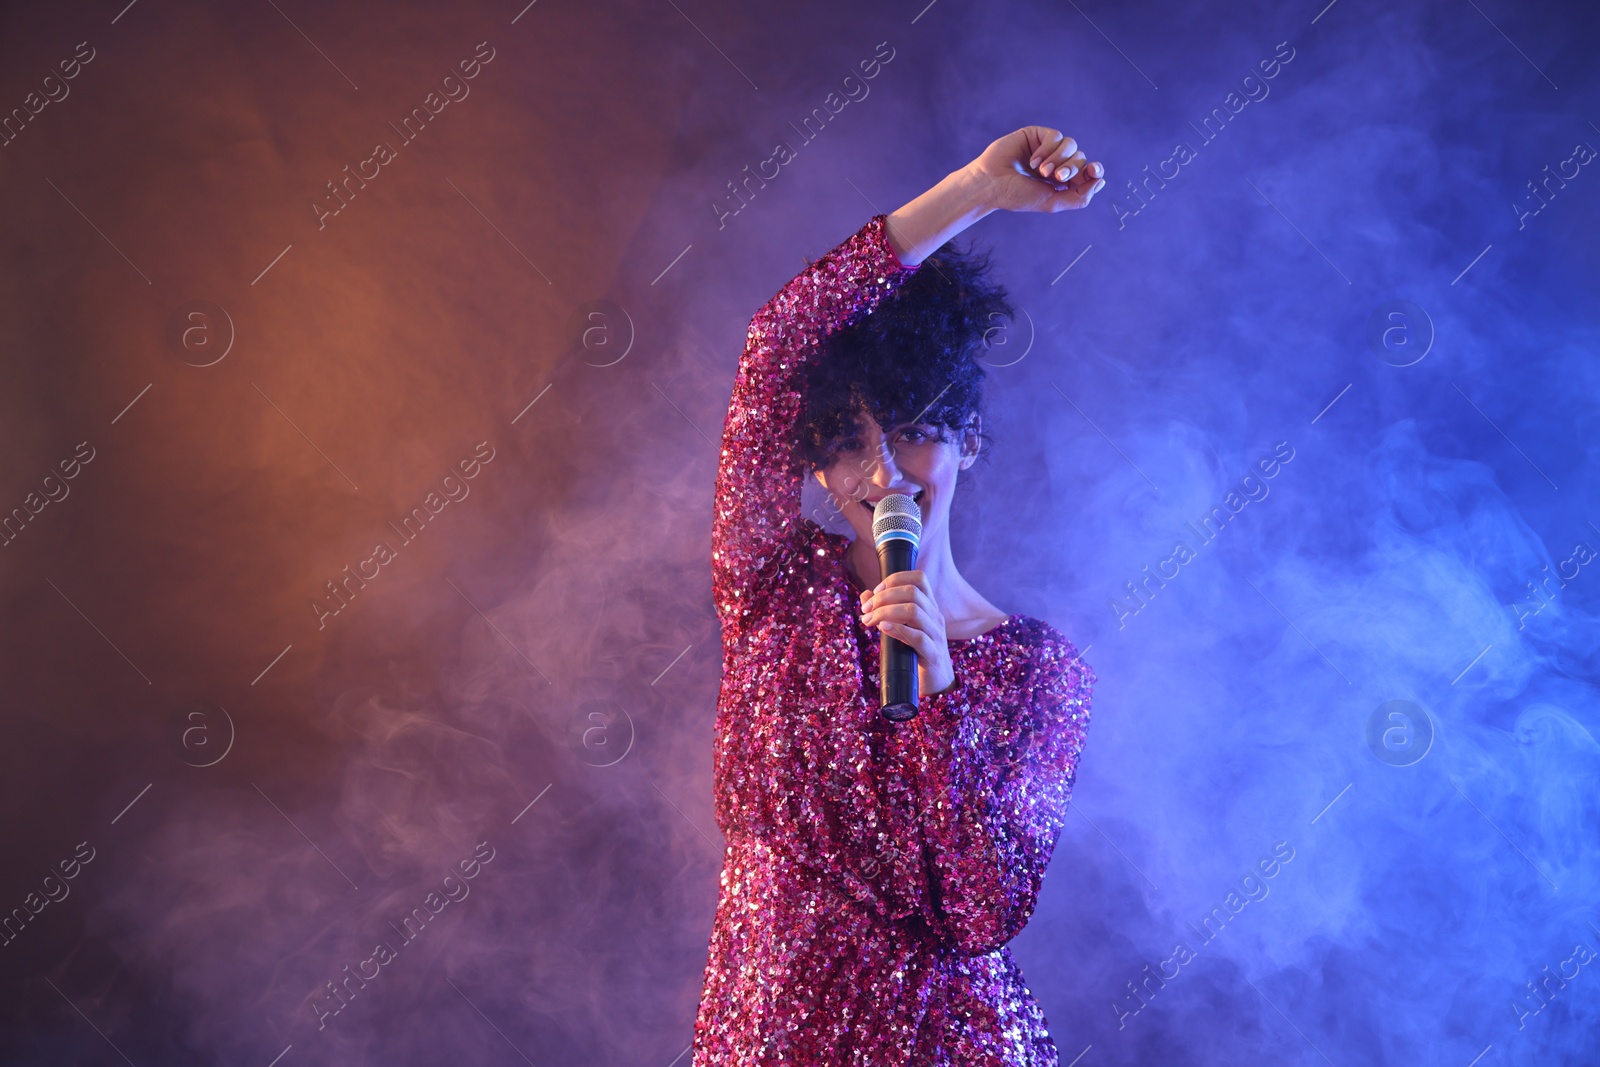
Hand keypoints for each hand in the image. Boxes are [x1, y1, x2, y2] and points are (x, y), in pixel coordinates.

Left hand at [859, 569, 955, 696]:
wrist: (936, 682)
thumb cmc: (916, 651)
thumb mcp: (901, 626)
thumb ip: (885, 609)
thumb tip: (866, 595)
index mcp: (929, 606)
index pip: (919, 578)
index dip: (895, 579)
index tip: (875, 591)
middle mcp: (935, 616)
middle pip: (912, 592)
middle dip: (883, 597)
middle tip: (865, 610)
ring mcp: (936, 634)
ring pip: (914, 611)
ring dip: (886, 612)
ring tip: (869, 621)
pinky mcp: (933, 654)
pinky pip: (918, 637)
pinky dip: (898, 630)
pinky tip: (883, 629)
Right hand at [964, 126, 1105, 213]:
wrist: (991, 184)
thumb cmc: (1017, 196)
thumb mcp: (1052, 202)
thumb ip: (1078, 198)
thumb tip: (1100, 181)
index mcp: (1061, 180)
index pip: (1087, 172)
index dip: (1095, 170)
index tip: (1094, 172)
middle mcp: (1056, 162)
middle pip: (1081, 158)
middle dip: (1072, 168)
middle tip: (1055, 177)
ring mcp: (1047, 148)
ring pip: (1071, 145)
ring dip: (1059, 159)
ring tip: (1041, 171)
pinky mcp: (1036, 135)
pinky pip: (1055, 136)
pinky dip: (1047, 149)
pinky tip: (1032, 160)